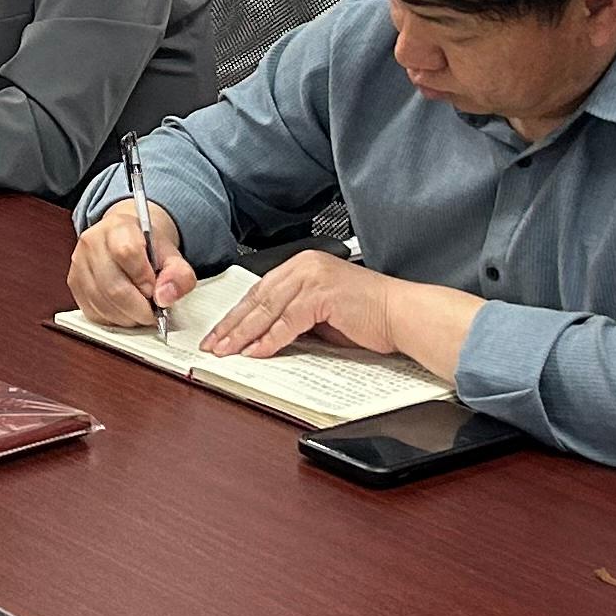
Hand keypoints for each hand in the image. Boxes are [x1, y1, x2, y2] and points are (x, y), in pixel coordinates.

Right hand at [66, 197, 189, 327]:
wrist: (126, 240)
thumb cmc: (147, 249)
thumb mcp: (172, 255)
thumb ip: (178, 275)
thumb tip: (164, 297)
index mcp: (117, 227)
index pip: (127, 253)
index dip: (144, 279)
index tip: (155, 289)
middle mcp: (92, 243)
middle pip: (113, 286)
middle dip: (139, 307)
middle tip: (152, 310)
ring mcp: (79, 264)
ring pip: (102, 303)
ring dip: (127, 317)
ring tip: (140, 310)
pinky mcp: (74, 284)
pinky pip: (92, 312)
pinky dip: (113, 319)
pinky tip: (125, 311)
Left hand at [196, 250, 411, 361]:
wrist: (402, 314)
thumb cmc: (369, 314)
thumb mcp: (322, 312)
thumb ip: (294, 316)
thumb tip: (265, 336)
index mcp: (302, 264)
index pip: (260, 290)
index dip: (237, 314)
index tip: (219, 333)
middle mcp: (305, 265)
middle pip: (258, 298)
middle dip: (232, 325)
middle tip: (213, 345)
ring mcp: (313, 278)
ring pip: (267, 309)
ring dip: (243, 334)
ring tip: (226, 351)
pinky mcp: (322, 295)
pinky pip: (288, 322)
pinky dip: (270, 339)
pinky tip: (256, 352)